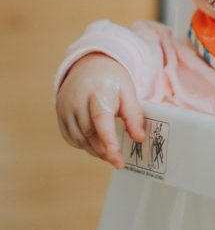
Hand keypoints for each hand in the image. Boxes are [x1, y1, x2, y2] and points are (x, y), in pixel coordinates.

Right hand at [56, 53, 144, 168]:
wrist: (89, 67)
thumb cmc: (113, 81)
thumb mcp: (128, 91)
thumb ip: (134, 115)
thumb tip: (139, 138)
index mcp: (97, 91)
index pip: (100, 118)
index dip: (107, 138)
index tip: (115, 153)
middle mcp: (76, 100)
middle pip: (89, 132)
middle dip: (104, 150)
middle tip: (119, 162)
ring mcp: (65, 108)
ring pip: (78, 137)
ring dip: (94, 150)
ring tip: (110, 156)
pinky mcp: (60, 115)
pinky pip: (70, 137)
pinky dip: (83, 145)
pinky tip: (96, 147)